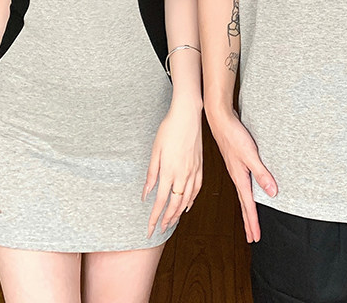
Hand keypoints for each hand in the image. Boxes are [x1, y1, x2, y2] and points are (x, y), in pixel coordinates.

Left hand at [143, 99, 202, 237]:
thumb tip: (146, 194)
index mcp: (169, 172)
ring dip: (179, 213)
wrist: (187, 116)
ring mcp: (193, 171)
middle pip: (175, 205)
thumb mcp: (155, 151)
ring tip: (171, 222)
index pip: (160, 202)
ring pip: (187, 199)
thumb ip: (151, 174)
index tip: (150, 230)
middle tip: (160, 229)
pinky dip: (192, 200)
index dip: (155, 218)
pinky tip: (187, 205)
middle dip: (167, 219)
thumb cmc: (169, 130)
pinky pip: (197, 189)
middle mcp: (183, 175)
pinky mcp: (200, 166)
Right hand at [207, 108, 276, 242]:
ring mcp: (236, 169)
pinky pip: (243, 183)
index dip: (252, 222)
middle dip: (248, 221)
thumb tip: (272, 192)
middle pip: (244, 203)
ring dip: (247, 209)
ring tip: (250, 219)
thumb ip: (261, 173)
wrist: (220, 120)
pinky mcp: (237, 162)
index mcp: (239, 178)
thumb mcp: (250, 155)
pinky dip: (246, 194)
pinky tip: (249, 190)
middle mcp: (236, 176)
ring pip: (243, 194)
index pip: (248, 205)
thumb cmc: (233, 135)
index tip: (255, 237)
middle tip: (252, 237)